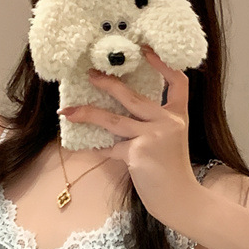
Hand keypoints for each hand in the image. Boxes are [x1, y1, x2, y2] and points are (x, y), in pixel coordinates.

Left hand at [58, 45, 199, 228]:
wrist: (180, 199)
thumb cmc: (172, 172)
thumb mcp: (170, 142)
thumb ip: (152, 126)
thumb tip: (117, 114)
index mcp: (178, 116)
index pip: (178, 82)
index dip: (163, 64)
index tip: (146, 50)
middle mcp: (168, 122)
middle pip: (133, 96)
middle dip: (108, 84)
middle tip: (90, 74)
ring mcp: (153, 137)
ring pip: (113, 119)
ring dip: (88, 113)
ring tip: (68, 110)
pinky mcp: (139, 153)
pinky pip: (110, 147)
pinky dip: (95, 148)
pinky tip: (81, 146)